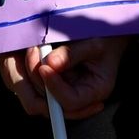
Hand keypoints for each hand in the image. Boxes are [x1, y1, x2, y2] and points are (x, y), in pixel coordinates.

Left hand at [0, 36, 130, 119]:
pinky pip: (36, 85)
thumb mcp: (94, 43)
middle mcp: (79, 98)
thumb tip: (50, 63)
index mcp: (95, 91)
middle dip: (38, 79)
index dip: (55, 88)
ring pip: (39, 96)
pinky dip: (31, 71)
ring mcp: (65, 92)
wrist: (106, 35)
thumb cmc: (105, 40)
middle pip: (50, 103)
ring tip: (33, 49)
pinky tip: (33, 53)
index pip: (70, 101)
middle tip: (34, 51)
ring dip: (31, 73)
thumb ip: (72, 54)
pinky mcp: (54, 83)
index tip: (44, 68)